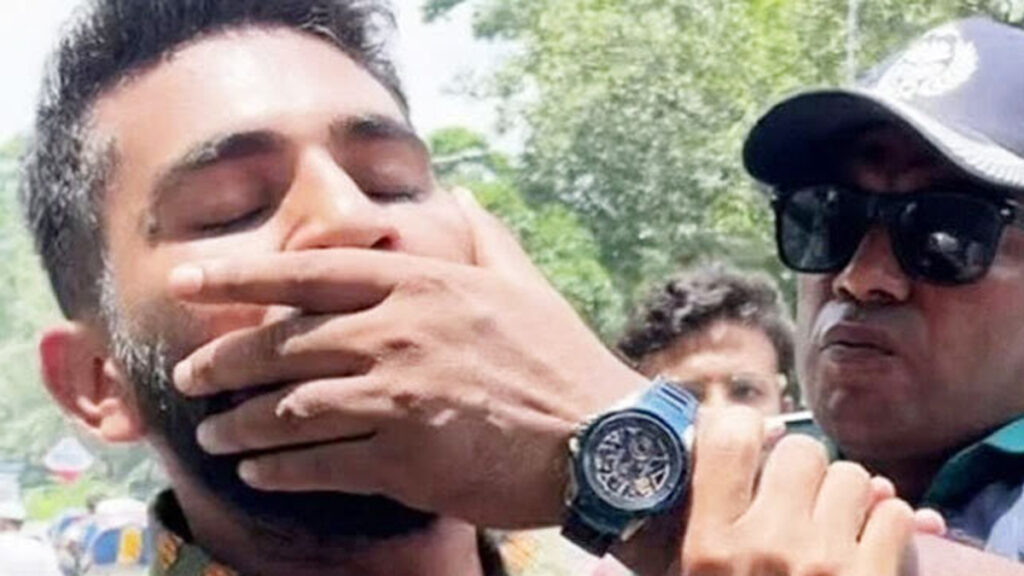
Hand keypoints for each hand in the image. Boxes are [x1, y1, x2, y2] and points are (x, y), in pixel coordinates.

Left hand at [169, 189, 645, 527]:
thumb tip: (461, 194)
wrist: (601, 439)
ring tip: (212, 436)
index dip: (241, 275)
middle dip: (225, 362)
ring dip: (241, 426)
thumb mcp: (524, 283)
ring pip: (290, 408)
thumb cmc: (560, 359)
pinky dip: (280, 470)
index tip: (187, 279)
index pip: (311, 272)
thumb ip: (484, 236)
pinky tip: (260, 475)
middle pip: (284, 343)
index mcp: (420, 284)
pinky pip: (321, 463)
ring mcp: (399, 395)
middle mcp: (399, 332)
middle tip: (189, 377)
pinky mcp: (405, 458)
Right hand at [676, 407, 920, 575]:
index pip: (726, 440)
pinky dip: (889, 526)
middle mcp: (763, 546)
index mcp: (708, 547)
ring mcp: (821, 563)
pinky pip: (893, 514)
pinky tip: (871, 546)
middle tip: (801, 497)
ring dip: (851, 497)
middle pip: (799, 450)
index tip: (754, 440)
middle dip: (805, 469)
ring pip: (854, 477)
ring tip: (837, 525)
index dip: (743, 427)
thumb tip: (729, 443)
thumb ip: (697, 525)